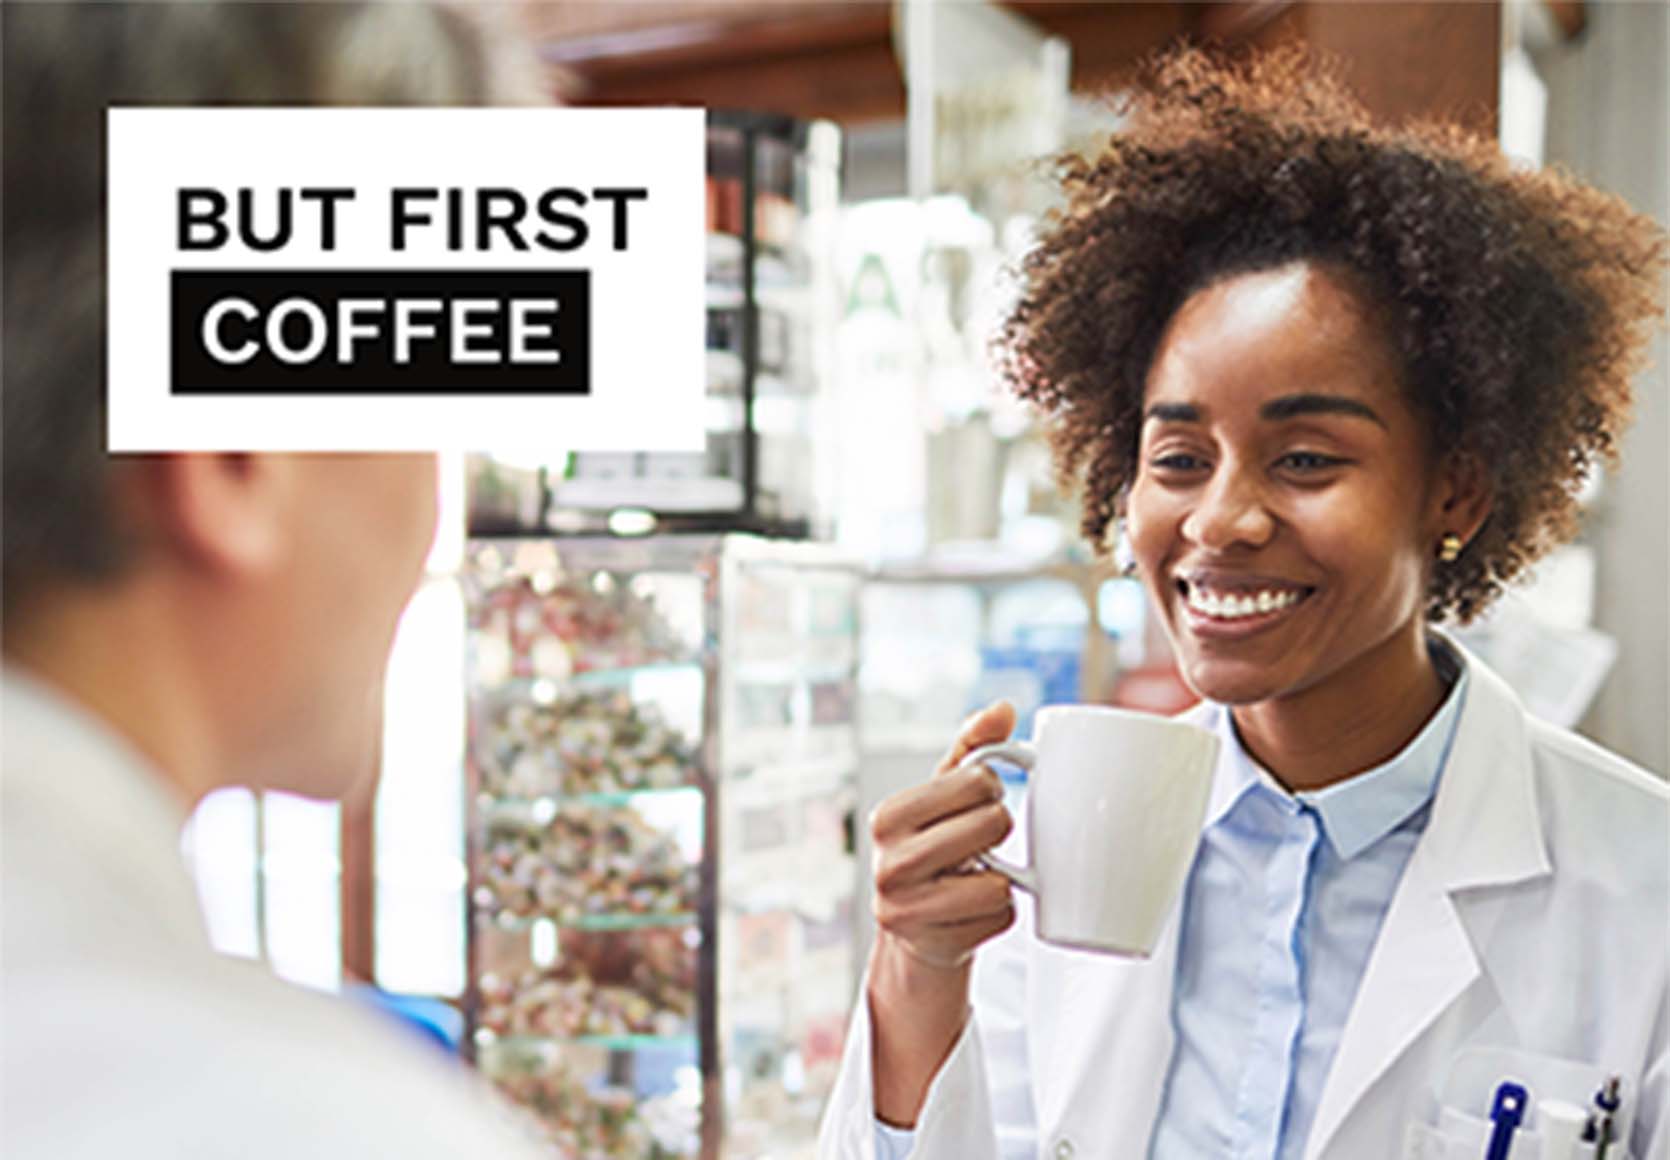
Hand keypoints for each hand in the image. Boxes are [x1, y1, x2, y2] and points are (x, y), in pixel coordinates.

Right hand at [869, 700, 1018, 971]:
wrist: (916, 929)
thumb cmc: (933, 848)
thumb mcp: (943, 796)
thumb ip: (971, 749)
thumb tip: (1002, 709)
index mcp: (887, 817)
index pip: (975, 781)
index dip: (990, 789)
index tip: (977, 800)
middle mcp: (888, 864)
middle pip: (992, 825)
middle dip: (998, 830)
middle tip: (982, 840)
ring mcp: (909, 910)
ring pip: (999, 881)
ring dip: (1002, 877)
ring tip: (978, 875)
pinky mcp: (935, 945)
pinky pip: (1002, 917)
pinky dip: (1001, 912)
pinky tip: (976, 909)